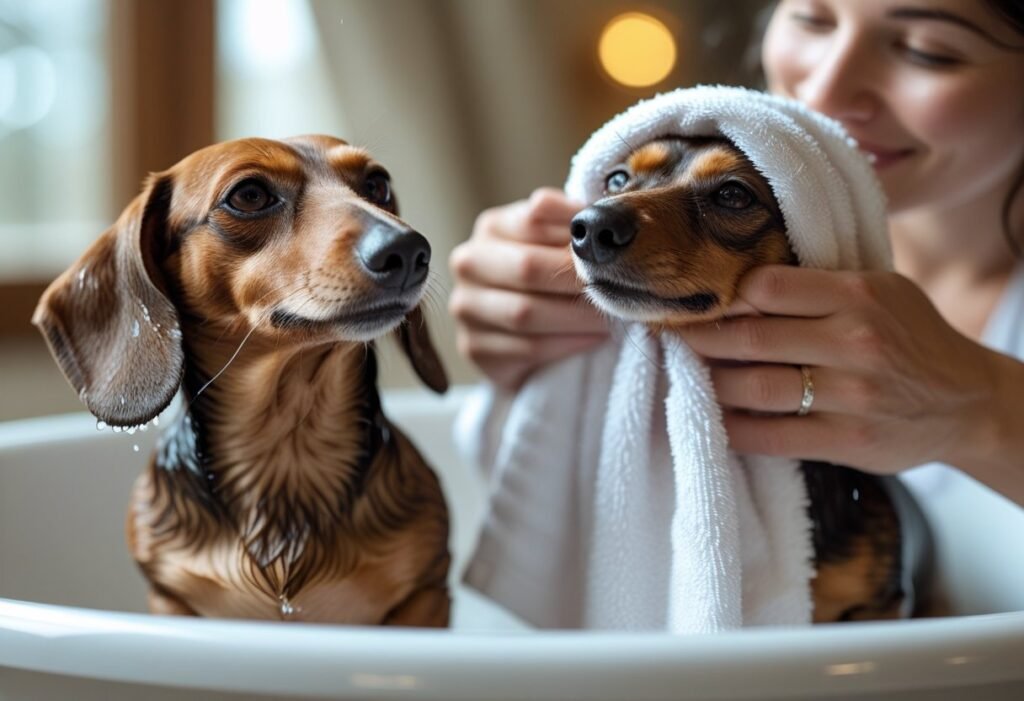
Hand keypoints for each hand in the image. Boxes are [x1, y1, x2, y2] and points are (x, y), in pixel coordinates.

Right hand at [449, 188, 609, 389]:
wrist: (514, 338)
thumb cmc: (545, 282)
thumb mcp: (555, 244)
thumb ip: (572, 227)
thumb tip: (603, 215)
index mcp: (492, 227)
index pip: (533, 218)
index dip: (575, 233)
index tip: (610, 247)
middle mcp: (470, 262)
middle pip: (528, 268)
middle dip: (577, 280)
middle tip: (616, 290)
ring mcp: (466, 306)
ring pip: (525, 312)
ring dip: (576, 317)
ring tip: (609, 318)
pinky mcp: (473, 346)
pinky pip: (527, 347)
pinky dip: (567, 344)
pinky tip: (592, 340)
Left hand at [677, 265, 1006, 474]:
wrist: (966, 401)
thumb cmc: (910, 337)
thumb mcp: (878, 290)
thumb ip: (817, 287)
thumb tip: (736, 286)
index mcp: (858, 295)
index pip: (765, 287)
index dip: (721, 296)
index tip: (692, 302)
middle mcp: (854, 342)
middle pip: (751, 338)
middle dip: (698, 340)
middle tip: (666, 338)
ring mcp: (851, 396)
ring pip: (755, 389)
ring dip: (708, 383)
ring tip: (682, 374)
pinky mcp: (846, 440)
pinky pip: (771, 437)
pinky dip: (732, 428)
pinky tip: (710, 418)